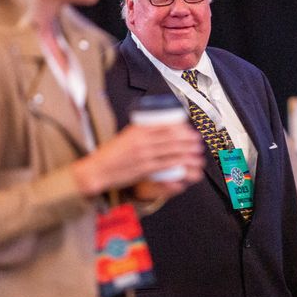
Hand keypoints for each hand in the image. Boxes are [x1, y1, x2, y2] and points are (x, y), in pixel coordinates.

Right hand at [72, 122, 203, 195]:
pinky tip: (186, 164)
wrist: (98, 169)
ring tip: (197, 153)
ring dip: (187, 152)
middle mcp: (142, 141)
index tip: (189, 130)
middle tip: (198, 141)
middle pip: (171, 138)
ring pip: (171, 152)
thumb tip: (157, 128)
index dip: (181, 128)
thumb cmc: (110, 154)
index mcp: (137, 130)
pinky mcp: (144, 168)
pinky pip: (165, 165)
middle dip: (188, 140)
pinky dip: (179, 164)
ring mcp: (144, 155)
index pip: (164, 126)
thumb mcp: (125, 136)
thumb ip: (140, 132)